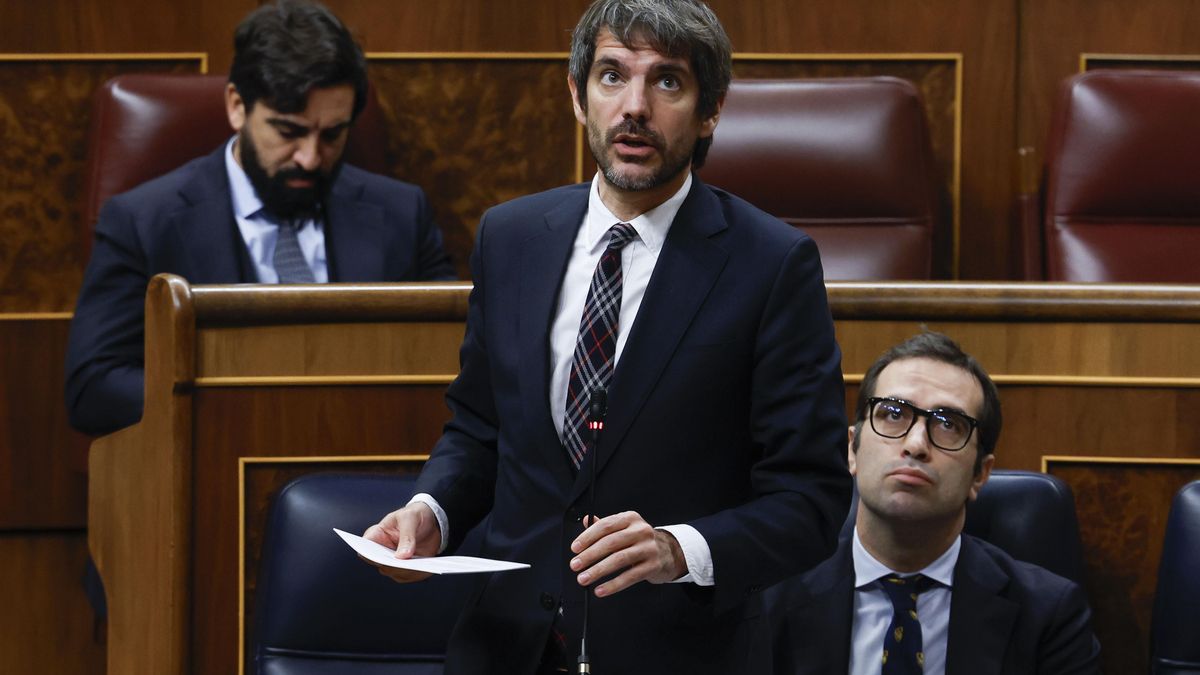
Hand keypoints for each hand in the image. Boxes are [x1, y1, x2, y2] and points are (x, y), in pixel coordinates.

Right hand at [362, 501, 441, 582]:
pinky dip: (418, 573)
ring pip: (395, 573)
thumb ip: (406, 535)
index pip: (365, 549)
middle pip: (381, 565)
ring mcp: (394, 562)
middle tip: (405, 563)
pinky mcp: (407, 569)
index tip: (381, 557)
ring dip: (407, 571)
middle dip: (393, 566)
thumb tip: (402, 556)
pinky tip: (427, 567)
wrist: (431, 521)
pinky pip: (410, 576)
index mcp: (376, 536)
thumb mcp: (410, 518)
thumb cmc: (414, 515)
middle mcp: (382, 552)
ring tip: (419, 566)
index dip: (370, 555)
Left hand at [569, 511, 686, 596]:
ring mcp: (648, 548)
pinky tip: (601, 590)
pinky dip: (613, 585)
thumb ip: (606, 526)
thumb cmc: (640, 541)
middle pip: (611, 543)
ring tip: (584, 578)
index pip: (606, 526)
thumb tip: (585, 521)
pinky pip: (630, 577)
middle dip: (590, 555)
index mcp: (630, 519)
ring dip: (598, 571)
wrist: (669, 553)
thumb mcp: (625, 528)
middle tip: (575, 565)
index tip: (575, 548)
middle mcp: (641, 531)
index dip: (588, 537)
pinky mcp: (653, 566)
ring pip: (619, 560)